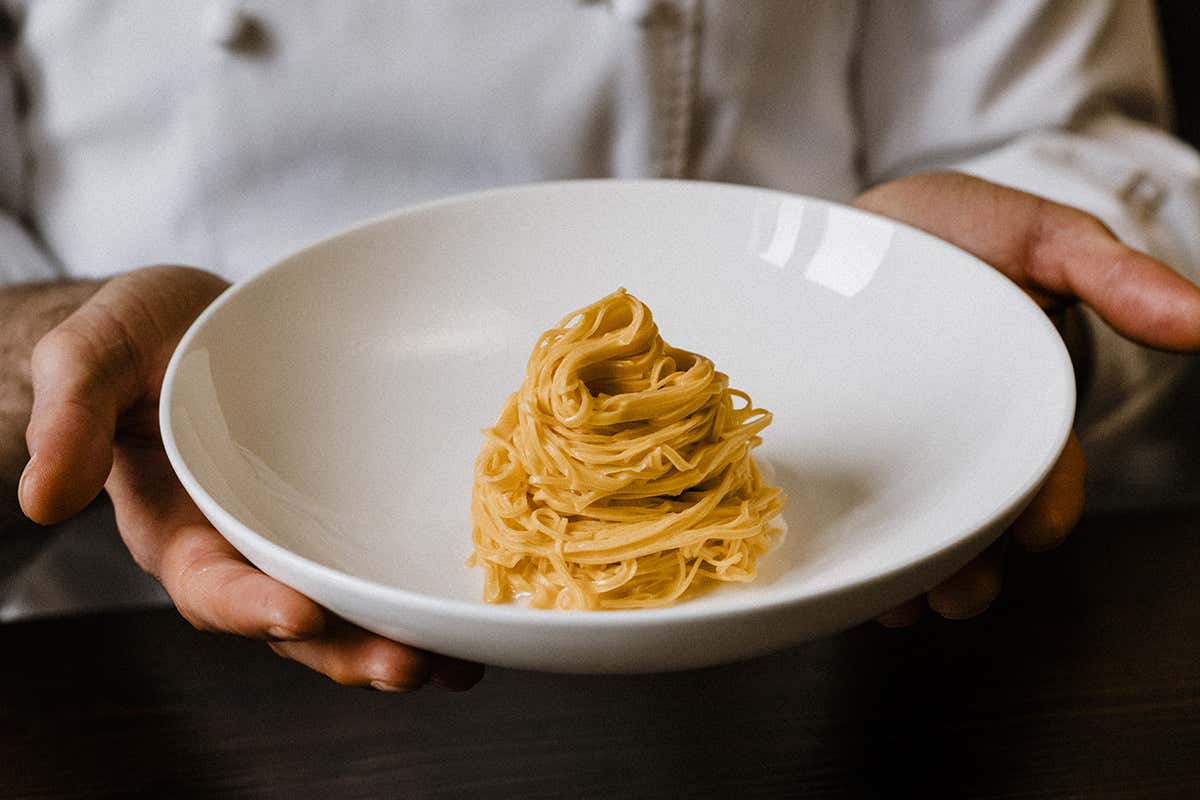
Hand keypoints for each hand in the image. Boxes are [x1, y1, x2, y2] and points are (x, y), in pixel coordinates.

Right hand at [19, 266, 482, 690]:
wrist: (202, 320)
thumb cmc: (142, 335)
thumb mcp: (94, 354)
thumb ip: (69, 416)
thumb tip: (40, 498)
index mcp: (176, 527)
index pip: (208, 583)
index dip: (248, 605)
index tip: (299, 611)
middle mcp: (244, 547)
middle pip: (292, 621)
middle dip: (347, 649)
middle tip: (410, 665)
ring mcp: (300, 535)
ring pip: (346, 608)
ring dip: (398, 638)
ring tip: (459, 659)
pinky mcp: (346, 513)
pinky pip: (380, 562)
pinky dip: (421, 591)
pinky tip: (472, 608)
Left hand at [855, 172, 1199, 625]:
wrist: (853, 223)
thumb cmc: (952, 229)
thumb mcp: (1039, 238)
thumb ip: (1113, 276)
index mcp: (1017, 401)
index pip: (1044, 472)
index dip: (1044, 506)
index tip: (1034, 531)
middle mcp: (961, 437)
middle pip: (978, 519)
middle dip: (975, 568)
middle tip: (957, 597)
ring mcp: (895, 448)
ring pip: (916, 530)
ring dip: (915, 576)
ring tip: (899, 606)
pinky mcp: (837, 451)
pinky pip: (848, 512)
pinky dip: (852, 549)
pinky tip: (847, 576)